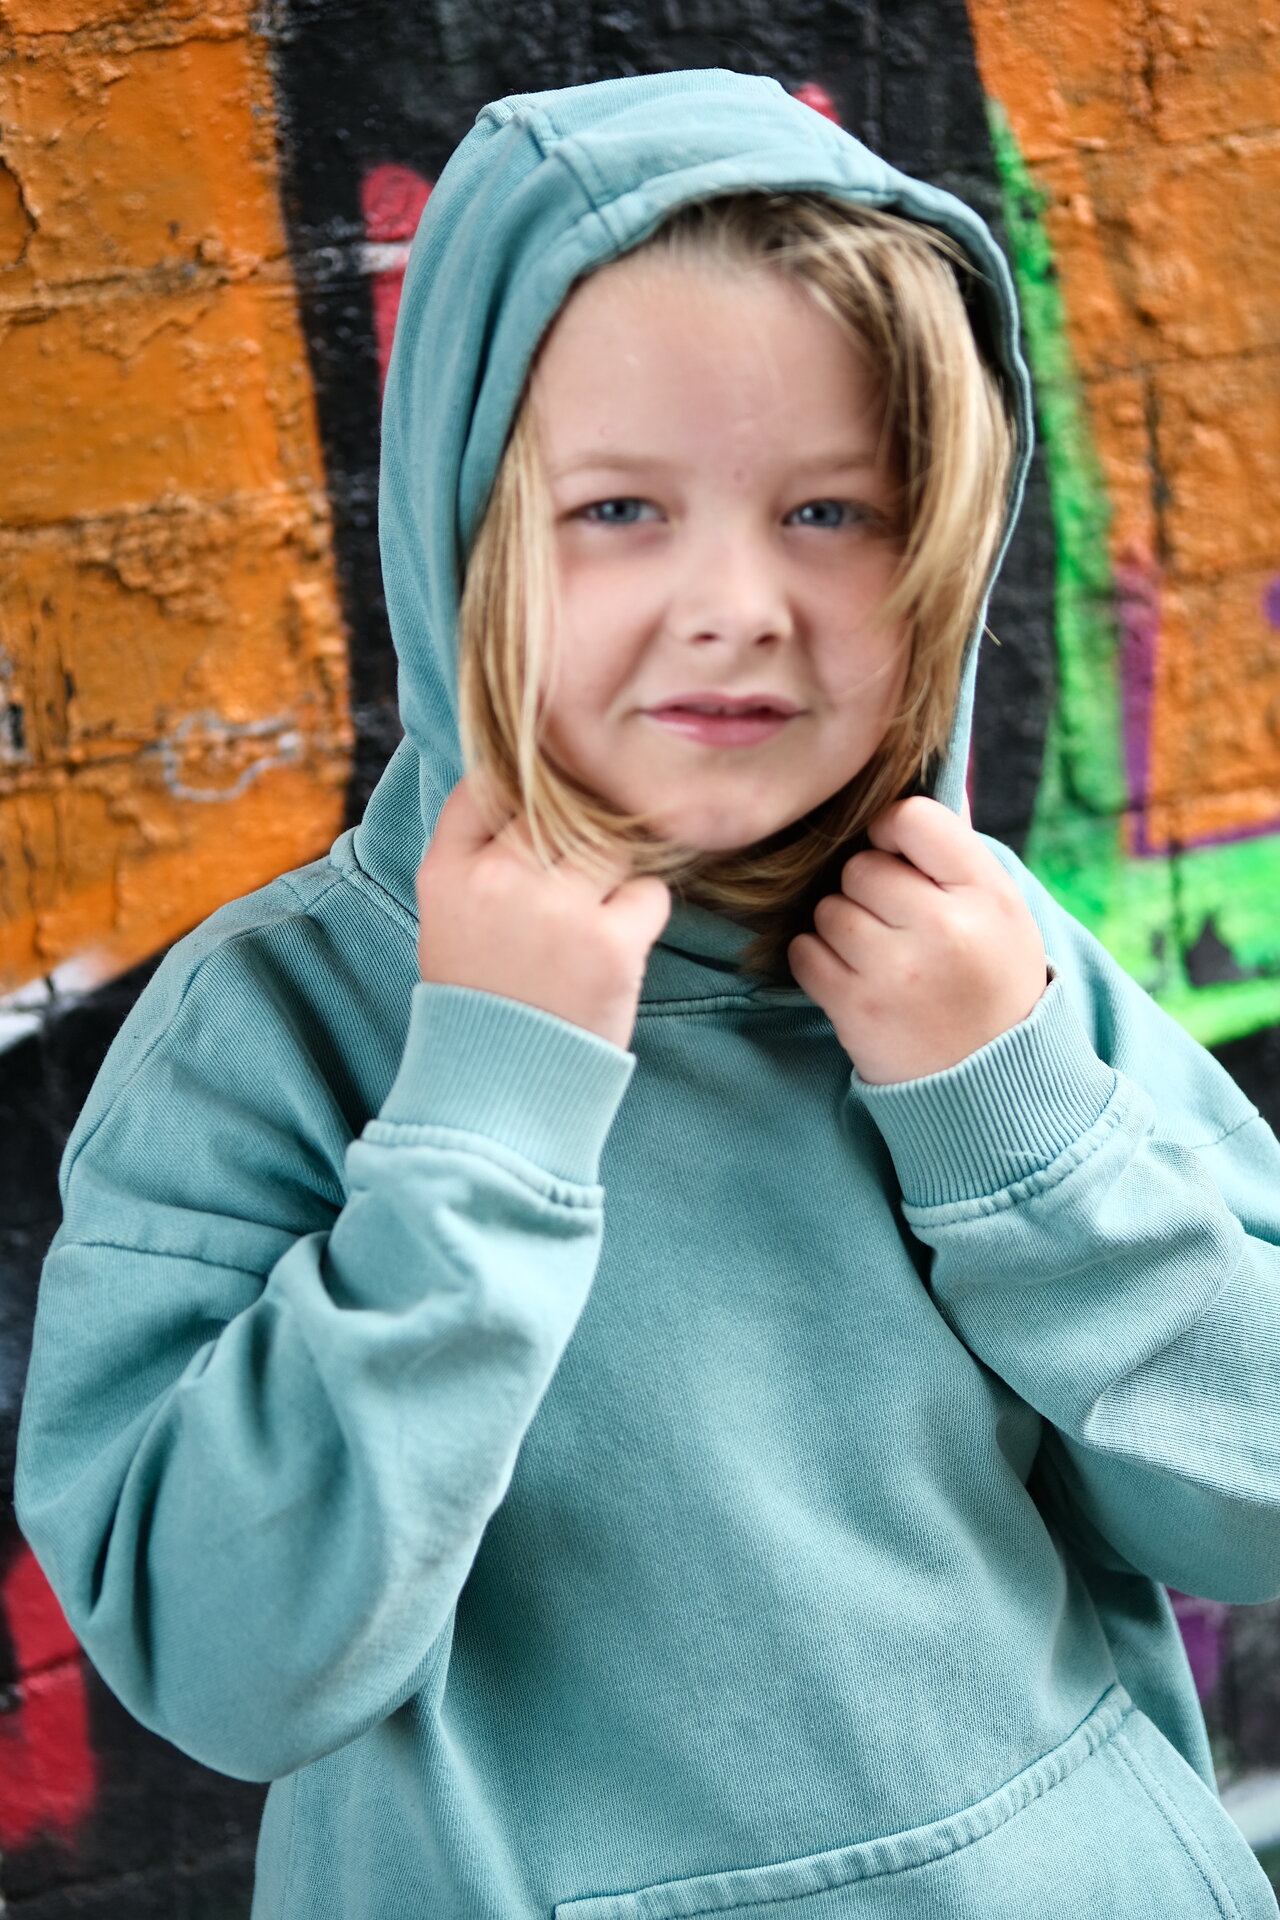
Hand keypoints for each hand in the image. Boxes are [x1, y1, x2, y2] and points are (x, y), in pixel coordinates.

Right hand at [417, 773, 671, 1049]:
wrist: (498, 1090)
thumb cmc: (480, 999)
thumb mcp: (449, 918)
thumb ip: (479, 855)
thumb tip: (533, 792)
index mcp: (447, 870)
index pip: (489, 785)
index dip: (522, 795)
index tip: (539, 822)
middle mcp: (498, 877)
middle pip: (559, 809)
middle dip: (576, 839)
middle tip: (578, 882)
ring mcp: (556, 907)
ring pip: (611, 843)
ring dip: (615, 873)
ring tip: (596, 915)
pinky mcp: (611, 942)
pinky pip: (650, 892)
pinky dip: (643, 913)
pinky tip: (616, 945)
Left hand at [788, 796, 1047, 1085]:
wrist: (989, 1079)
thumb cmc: (988, 979)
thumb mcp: (1001, 910)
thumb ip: (952, 857)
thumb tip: (891, 799)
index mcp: (985, 893)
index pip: (912, 818)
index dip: (892, 832)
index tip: (898, 858)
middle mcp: (943, 927)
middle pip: (861, 867)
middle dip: (866, 889)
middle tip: (893, 922)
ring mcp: (896, 970)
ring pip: (828, 909)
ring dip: (840, 926)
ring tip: (877, 954)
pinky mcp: (855, 1007)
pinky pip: (803, 952)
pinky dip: (818, 960)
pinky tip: (853, 976)